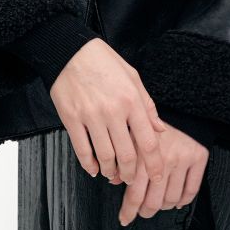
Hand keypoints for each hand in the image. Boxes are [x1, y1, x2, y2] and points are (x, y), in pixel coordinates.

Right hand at [49, 38, 168, 185]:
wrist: (69, 51)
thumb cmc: (102, 61)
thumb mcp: (133, 77)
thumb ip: (147, 105)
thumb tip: (160, 129)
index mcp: (132, 101)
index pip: (148, 142)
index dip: (155, 164)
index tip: (157, 176)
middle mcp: (113, 111)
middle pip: (127, 156)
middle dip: (131, 174)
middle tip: (131, 179)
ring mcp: (91, 116)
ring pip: (105, 157)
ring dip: (111, 172)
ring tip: (113, 174)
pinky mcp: (71, 119)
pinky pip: (82, 150)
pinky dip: (89, 165)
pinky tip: (94, 169)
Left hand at [113, 120, 209, 225]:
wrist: (179, 107)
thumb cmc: (152, 125)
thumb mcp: (130, 137)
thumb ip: (123, 159)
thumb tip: (114, 181)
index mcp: (143, 155)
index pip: (134, 194)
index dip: (129, 211)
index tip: (125, 219)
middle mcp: (163, 158)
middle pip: (153, 201)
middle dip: (145, 212)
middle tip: (142, 212)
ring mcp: (182, 159)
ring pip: (171, 199)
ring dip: (163, 207)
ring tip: (158, 204)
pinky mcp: (199, 157)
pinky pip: (191, 190)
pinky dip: (183, 201)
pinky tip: (176, 202)